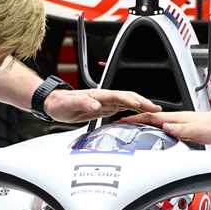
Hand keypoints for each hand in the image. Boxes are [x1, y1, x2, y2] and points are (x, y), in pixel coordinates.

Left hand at [44, 88, 160, 122]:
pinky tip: (138, 114)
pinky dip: (133, 110)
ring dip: (141, 106)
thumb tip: (96, 105)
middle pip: (128, 97)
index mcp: (98, 95)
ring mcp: (105, 102)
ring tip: (154, 112)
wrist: (53, 104)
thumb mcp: (69, 104)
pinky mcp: (104, 108)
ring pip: (127, 102)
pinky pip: (122, 108)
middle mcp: (104, 97)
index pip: (119, 96)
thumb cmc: (60, 104)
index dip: (131, 100)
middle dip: (143, 102)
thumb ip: (83, 102)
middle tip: (157, 109)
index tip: (143, 105)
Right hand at [124, 109, 210, 144]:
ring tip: (132, 130)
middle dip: (134, 121)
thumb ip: (180, 129)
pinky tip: (154, 136)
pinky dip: (154, 131)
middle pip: (150, 119)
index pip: (150, 117)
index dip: (135, 118)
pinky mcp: (183, 128)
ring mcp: (178, 123)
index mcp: (175, 118)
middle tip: (121, 125)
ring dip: (143, 126)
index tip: (122, 120)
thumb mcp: (196, 130)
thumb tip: (165, 127)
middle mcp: (175, 119)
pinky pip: (164, 129)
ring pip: (156, 124)